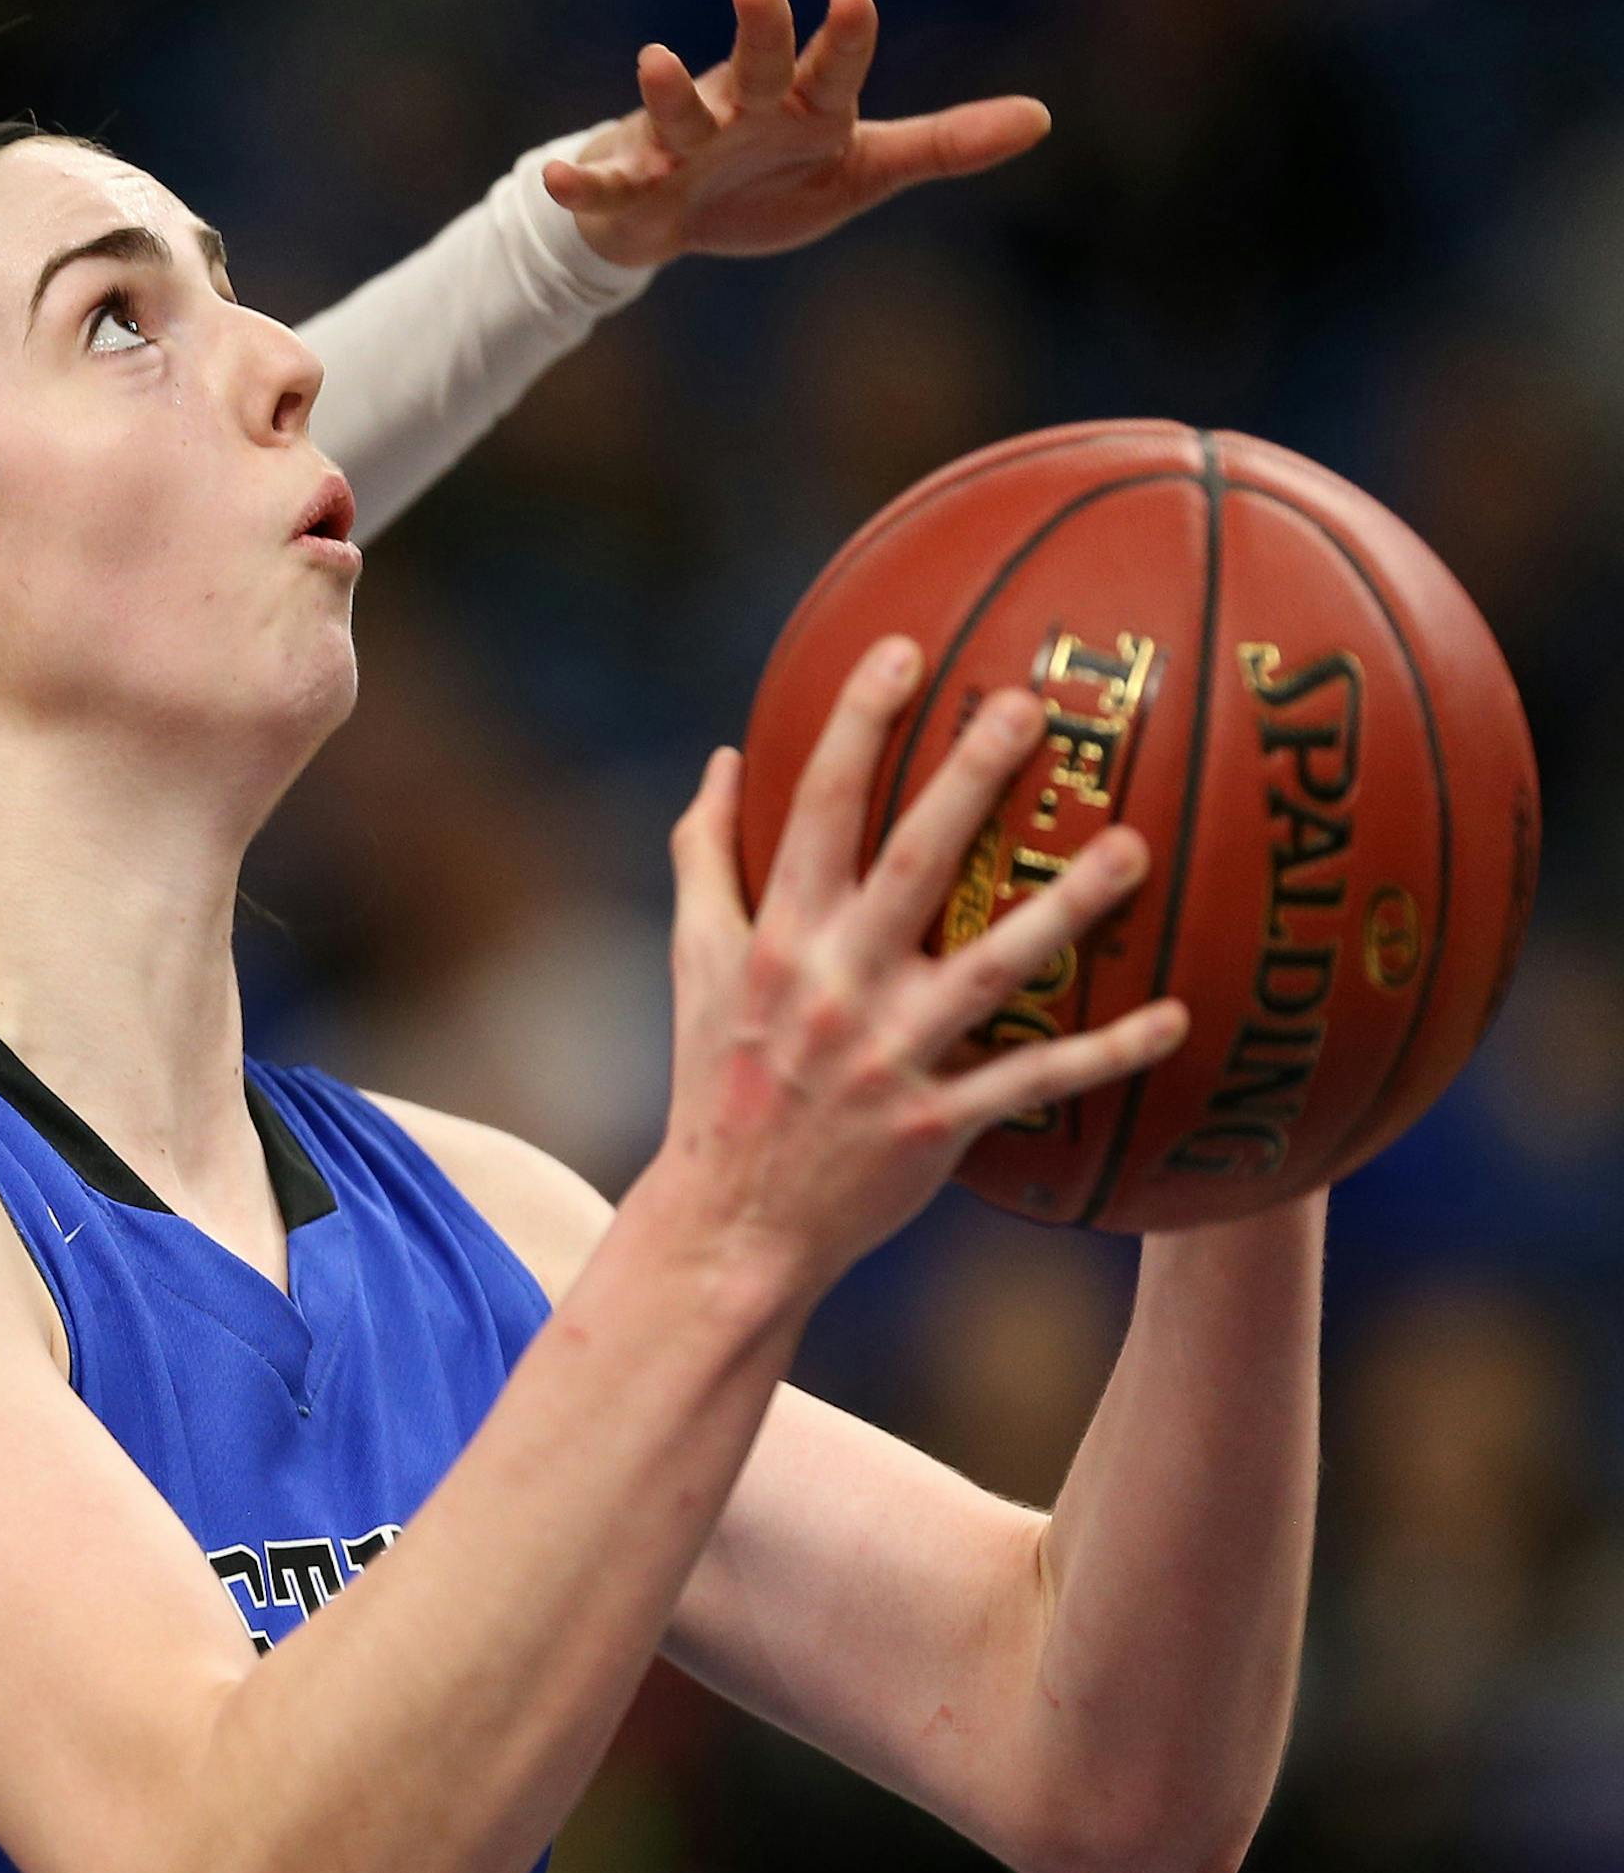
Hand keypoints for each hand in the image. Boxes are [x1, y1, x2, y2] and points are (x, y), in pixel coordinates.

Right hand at [545, 0, 1050, 271]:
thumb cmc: (783, 176)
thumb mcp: (867, 166)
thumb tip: (1043, 119)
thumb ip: (945, 143)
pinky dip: (585, 182)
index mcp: (807, 102)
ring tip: (653, 57)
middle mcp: (745, 107)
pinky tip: (563, 179)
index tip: (856, 0)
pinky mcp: (637, 184)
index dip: (846, 38)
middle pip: (755, 62)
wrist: (691, 216)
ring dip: (666, 87)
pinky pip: (609, 182)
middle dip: (757, 28)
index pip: (834, 64)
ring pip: (678, 111)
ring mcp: (687, 141)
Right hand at [654, 638, 1187, 1304]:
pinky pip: (1033, 1080)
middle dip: (969, 782)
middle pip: (911, 865)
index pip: (814, 813)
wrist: (732, 1222)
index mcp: (775, 939)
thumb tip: (725, 758)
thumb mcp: (694, 965)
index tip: (901, 651)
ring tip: (1134, 845)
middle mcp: (830, 987)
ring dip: (1065, 907)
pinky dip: (1106, 1053)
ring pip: (991, 967)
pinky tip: (1178, 1017)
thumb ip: (707, 858)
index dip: (855, 728)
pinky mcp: (934, 1125)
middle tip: (1032, 707)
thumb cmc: (717, 1080)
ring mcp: (885, 1056)